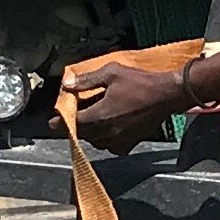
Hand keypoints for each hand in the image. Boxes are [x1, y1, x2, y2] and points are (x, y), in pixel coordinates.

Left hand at [60, 52, 186, 150]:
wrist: (168, 95)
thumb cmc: (141, 82)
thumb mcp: (111, 73)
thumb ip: (87, 80)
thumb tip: (67, 85)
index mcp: (100, 115)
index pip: (73, 123)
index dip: (61, 123)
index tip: (52, 123)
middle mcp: (108, 132)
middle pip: (84, 134)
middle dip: (75, 127)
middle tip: (71, 119)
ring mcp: (120, 139)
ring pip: (97, 141)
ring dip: (90, 133)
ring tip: (90, 122)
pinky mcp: (131, 142)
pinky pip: (112, 146)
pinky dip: (106, 140)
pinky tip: (108, 130)